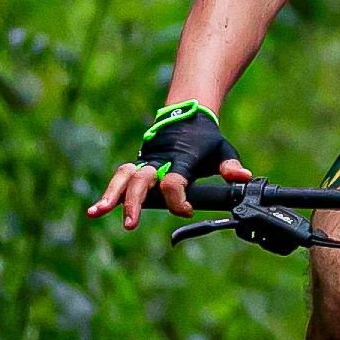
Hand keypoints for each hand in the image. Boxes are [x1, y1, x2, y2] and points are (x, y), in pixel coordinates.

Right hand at [86, 152, 258, 228]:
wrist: (186, 114)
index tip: (188, 211)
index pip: (174, 180)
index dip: (178, 199)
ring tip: (96, 213)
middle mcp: (160, 160)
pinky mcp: (139, 165)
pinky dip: (109, 192)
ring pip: (124, 176)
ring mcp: (147, 162)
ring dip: (111, 194)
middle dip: (134, 202)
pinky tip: (96, 210)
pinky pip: (121, 178)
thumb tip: (243, 178)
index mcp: (182, 159)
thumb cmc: (206, 138)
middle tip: (130, 225)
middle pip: (141, 180)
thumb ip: (230, 166)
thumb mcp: (223, 150)